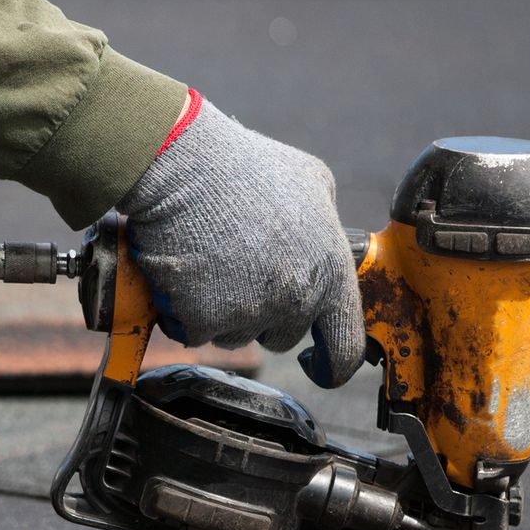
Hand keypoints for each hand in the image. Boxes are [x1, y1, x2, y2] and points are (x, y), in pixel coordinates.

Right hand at [117, 93, 364, 385]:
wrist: (183, 165)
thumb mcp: (313, 182)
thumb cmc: (246, 165)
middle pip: (281, 338)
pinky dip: (185, 310)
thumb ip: (328, 226)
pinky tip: (185, 272)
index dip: (332, 365)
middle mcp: (295, 299)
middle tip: (240, 269)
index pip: (346, 346)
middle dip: (263, 314)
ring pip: (235, 336)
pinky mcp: (203, 320)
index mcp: (330, 271)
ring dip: (223, 311)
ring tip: (210, 261)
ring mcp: (248, 313)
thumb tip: (327, 246)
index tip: (316, 363)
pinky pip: (195, 332)